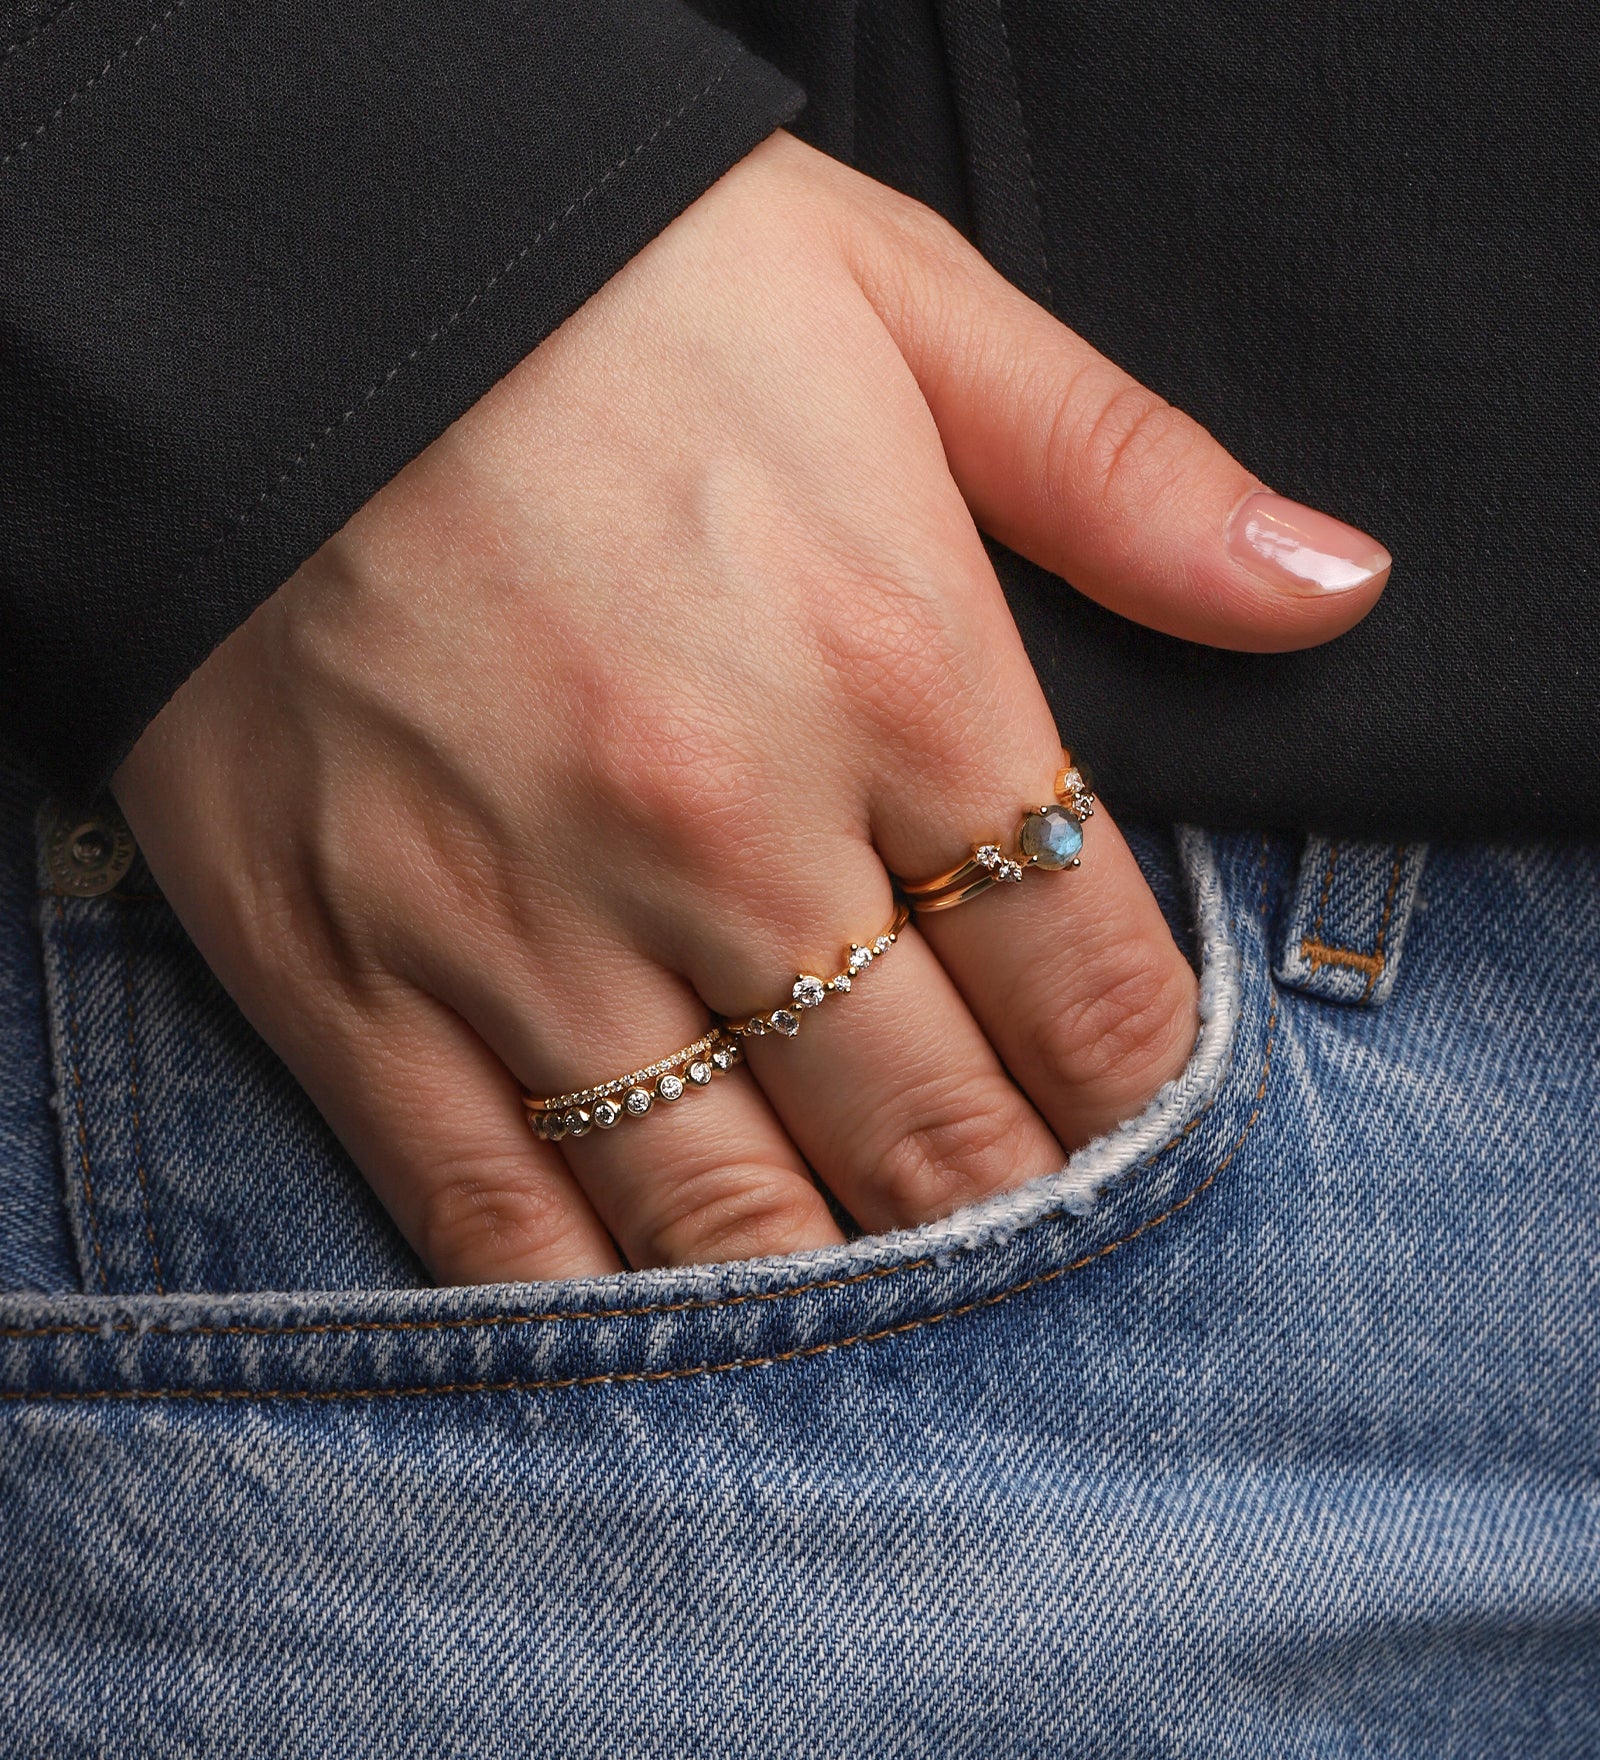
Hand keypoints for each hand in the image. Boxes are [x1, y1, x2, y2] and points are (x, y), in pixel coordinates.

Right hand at [113, 132, 1388, 1283]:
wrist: (264, 273)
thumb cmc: (601, 286)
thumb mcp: (897, 302)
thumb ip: (1128, 478)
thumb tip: (1334, 593)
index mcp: (892, 669)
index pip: (1090, 983)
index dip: (1143, 1088)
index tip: (1143, 1124)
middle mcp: (724, 833)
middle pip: (935, 1128)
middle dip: (1013, 1208)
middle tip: (1034, 1238)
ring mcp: (524, 923)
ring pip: (732, 1211)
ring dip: (840, 1285)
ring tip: (889, 1306)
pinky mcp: (349, 977)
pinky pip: (494, 1218)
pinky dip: (600, 1307)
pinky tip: (669, 1333)